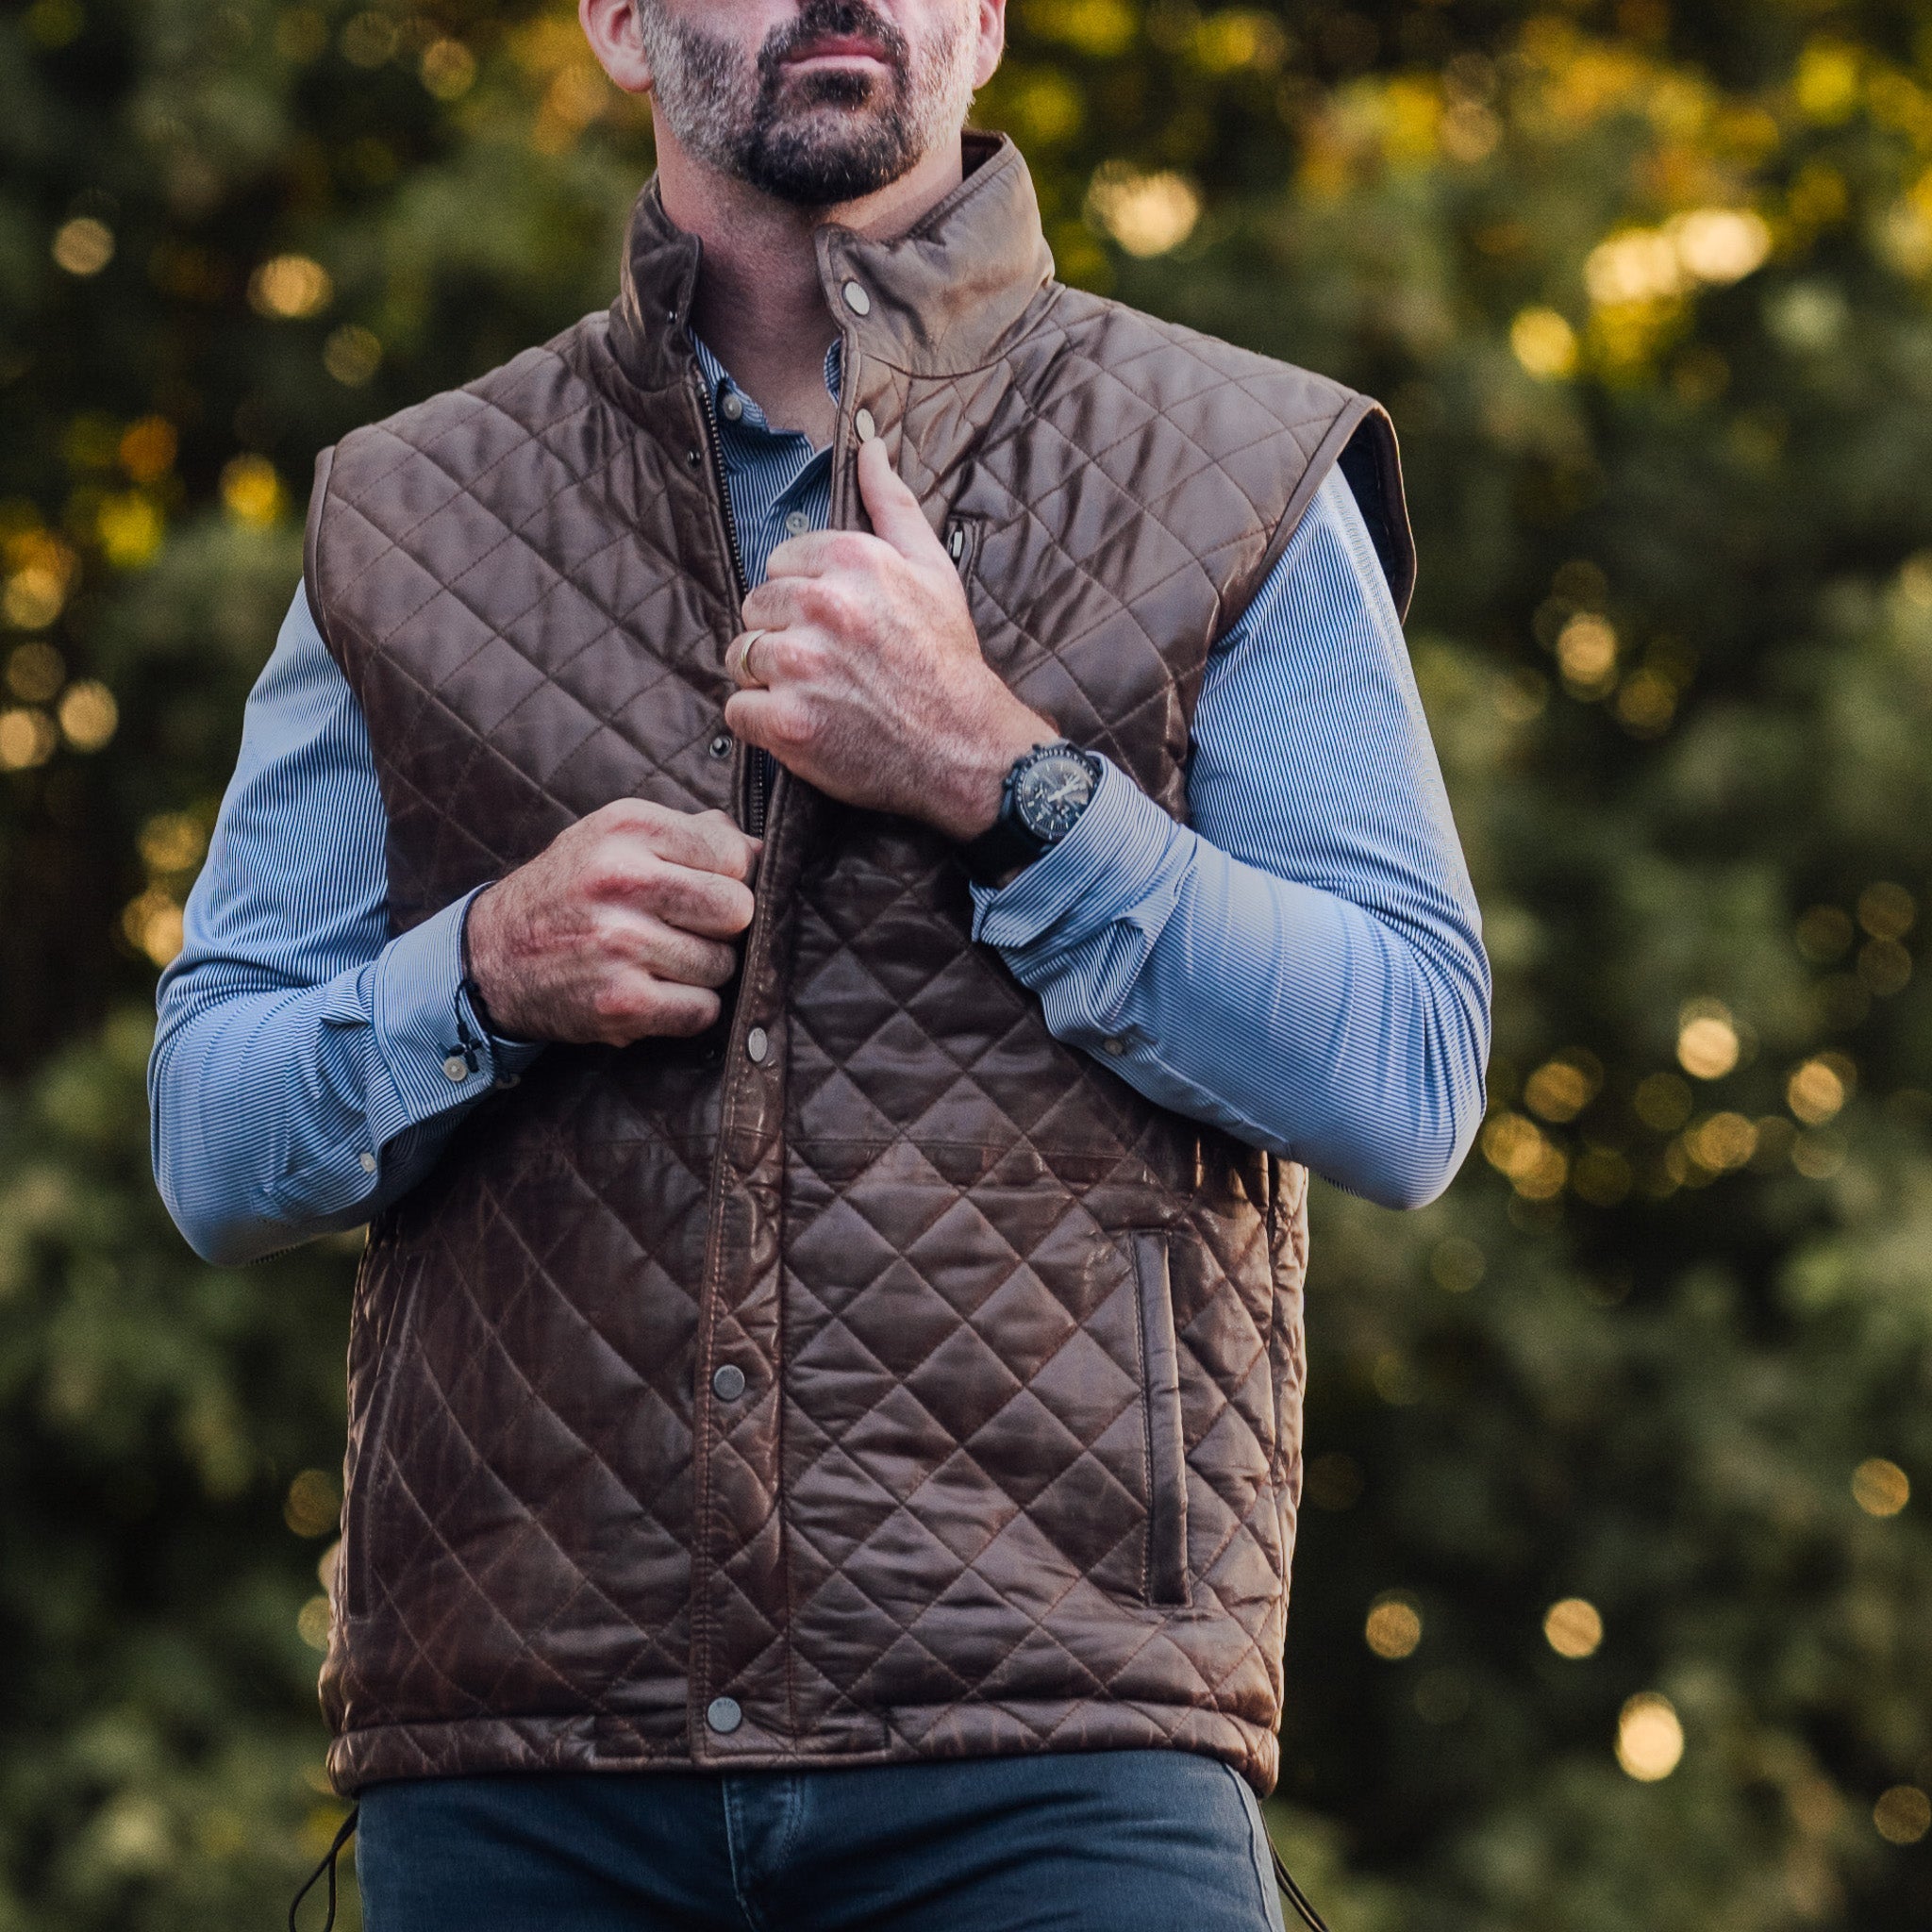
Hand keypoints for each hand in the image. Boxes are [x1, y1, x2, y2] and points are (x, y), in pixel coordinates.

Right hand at [464, 800, 759, 1046]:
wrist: (494, 957)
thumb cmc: (573, 891)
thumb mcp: (618, 837)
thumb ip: (693, 835)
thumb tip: (764, 849)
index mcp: (628, 827)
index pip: (734, 854)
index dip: (732, 878)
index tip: (705, 887)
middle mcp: (622, 880)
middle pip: (737, 909)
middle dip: (724, 926)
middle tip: (689, 929)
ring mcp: (620, 943)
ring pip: (723, 964)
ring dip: (703, 970)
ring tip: (661, 960)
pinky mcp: (621, 1002)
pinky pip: (702, 1009)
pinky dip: (689, 1008)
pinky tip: (656, 991)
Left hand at [723, 437, 1051, 840]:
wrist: (966, 747)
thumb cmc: (947, 659)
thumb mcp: (932, 569)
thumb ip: (892, 504)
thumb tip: (870, 446)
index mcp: (852, 561)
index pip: (778, 564)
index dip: (803, 599)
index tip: (836, 627)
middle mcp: (824, 607)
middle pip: (755, 609)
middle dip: (782, 636)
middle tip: (828, 666)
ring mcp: (802, 667)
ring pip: (741, 657)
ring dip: (768, 680)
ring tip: (817, 695)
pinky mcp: (788, 722)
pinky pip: (738, 710)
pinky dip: (762, 724)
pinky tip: (802, 726)